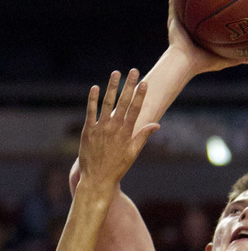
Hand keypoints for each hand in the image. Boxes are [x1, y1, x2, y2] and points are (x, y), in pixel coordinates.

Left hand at [78, 69, 159, 186]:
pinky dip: (93, 99)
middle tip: (134, 71)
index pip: (136, 110)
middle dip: (129, 85)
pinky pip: (91, 111)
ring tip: (116, 73)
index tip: (144, 83)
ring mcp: (101, 128)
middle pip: (124, 102)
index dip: (140, 95)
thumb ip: (143, 136)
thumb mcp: (134, 153)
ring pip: (107, 103)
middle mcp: (114, 128)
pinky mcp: (88, 130)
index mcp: (127, 133)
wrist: (97, 179)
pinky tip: (95, 87)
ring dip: (112, 87)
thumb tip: (157, 125)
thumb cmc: (117, 167)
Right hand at [167, 0, 247, 73]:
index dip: (212, 10)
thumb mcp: (223, 59)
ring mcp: (180, 22)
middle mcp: (190, 26)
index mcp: (200, 35)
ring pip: (183, 3)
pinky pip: (173, 3)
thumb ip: (235, 58)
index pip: (207, 19)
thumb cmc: (203, 63)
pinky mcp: (172, 20)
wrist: (185, 63)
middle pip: (196, 8)